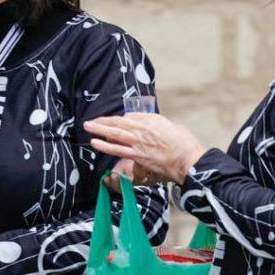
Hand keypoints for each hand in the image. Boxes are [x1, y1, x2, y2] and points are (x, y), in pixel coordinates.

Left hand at [83, 113, 207, 183]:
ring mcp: (138, 142)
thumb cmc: (185, 143)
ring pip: (114, 133)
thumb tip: (154, 127)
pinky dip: (104, 146)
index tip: (116, 123)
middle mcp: (142, 128)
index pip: (131, 116)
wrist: (188, 159)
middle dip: (103, 121)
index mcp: (152, 119)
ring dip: (98, 129)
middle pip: (118, 122)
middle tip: (91, 121)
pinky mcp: (137, 155)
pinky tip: (94, 142)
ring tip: (87, 126)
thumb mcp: (173, 126)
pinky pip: (117, 150)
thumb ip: (159, 125)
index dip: (122, 120)